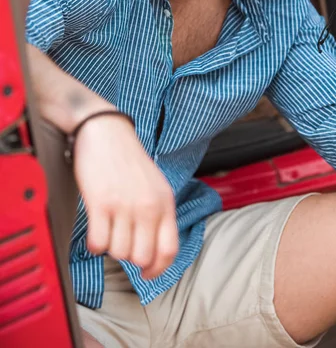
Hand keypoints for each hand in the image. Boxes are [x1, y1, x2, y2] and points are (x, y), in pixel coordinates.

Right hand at [73, 113, 177, 279]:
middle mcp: (147, 206)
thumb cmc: (128, 160)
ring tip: (109, 228)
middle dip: (130, 258)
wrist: (106, 132)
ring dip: (111, 247)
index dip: (158, 269)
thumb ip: (159, 215)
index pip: (169, 250)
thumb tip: (153, 251)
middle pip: (142, 257)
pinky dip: (95, 244)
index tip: (147, 273)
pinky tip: (96, 229)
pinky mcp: (100, 203)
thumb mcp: (156, 185)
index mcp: (165, 202)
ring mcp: (124, 205)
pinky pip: (98, 243)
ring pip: (119, 252)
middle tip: (122, 244)